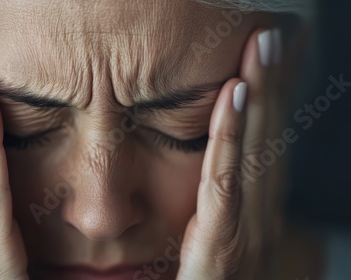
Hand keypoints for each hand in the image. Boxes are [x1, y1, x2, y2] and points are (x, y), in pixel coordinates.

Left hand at [176, 28, 282, 279]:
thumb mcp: (212, 249)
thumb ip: (218, 214)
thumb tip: (223, 175)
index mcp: (251, 215)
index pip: (260, 147)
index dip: (269, 103)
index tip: (269, 63)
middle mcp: (257, 218)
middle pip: (265, 140)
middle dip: (272, 86)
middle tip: (272, 37)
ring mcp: (244, 230)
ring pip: (252, 151)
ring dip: (260, 96)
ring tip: (262, 48)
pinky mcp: (223, 245)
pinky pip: (227, 181)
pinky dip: (232, 136)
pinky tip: (236, 97)